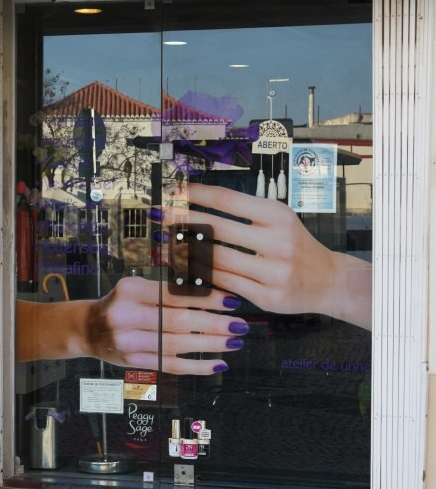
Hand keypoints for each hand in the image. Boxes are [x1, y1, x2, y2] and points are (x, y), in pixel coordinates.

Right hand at [16, 276, 247, 374]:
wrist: (87, 329)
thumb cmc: (122, 303)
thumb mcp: (138, 287)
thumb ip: (170, 289)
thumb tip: (214, 293)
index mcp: (130, 290)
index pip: (174, 294)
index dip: (205, 299)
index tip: (231, 301)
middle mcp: (126, 316)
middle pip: (177, 322)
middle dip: (213, 324)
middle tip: (239, 324)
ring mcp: (128, 342)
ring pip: (176, 346)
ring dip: (210, 345)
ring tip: (234, 342)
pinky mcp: (133, 362)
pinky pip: (170, 365)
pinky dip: (196, 366)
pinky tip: (217, 364)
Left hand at [154, 184, 371, 329]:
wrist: (329, 280)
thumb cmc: (295, 246)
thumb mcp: (277, 220)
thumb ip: (244, 214)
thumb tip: (197, 204)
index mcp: (278, 215)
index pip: (228, 200)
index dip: (197, 195)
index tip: (175, 191)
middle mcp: (277, 241)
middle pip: (217, 229)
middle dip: (182, 221)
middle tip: (160, 216)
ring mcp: (273, 271)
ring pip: (216, 260)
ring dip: (186, 252)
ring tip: (166, 244)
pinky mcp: (267, 297)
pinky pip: (225, 284)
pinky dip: (202, 276)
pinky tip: (185, 269)